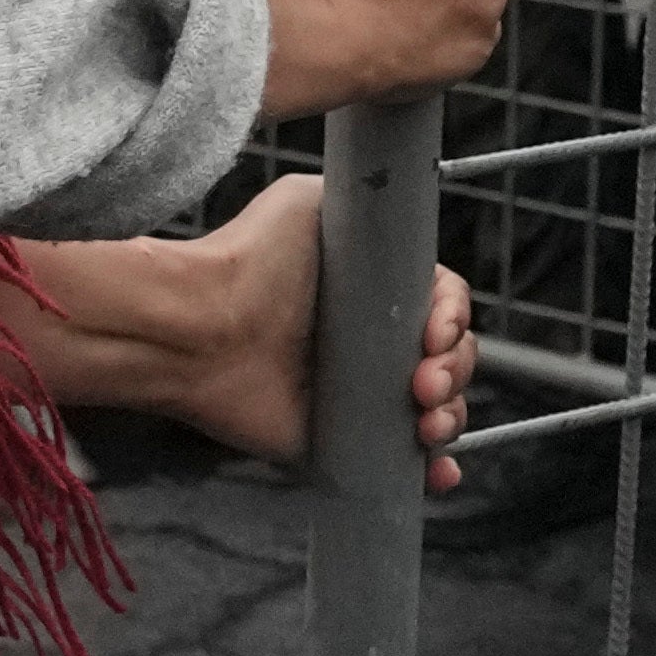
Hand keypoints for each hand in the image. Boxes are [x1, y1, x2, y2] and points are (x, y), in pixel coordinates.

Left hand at [0, 183, 474, 483]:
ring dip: (450, 417)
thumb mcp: (308, 202)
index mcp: (377, 290)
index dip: (453, 323)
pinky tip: (436, 472)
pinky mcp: (342, 442)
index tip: (434, 332)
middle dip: (455, 373)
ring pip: (439, 410)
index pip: (444, 308)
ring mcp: (361, 394)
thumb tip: (391, 183)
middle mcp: (373, 342)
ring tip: (421, 418)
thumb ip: (357, 194)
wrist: (200, 326)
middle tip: (420, 382)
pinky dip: (431, 470)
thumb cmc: (248, 260)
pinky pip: (402, 463)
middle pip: (453, 361)